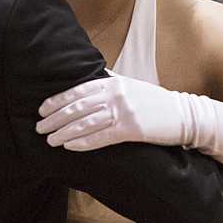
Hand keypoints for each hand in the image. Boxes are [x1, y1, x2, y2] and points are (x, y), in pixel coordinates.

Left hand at [37, 73, 198, 150]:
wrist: (183, 115)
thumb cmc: (156, 102)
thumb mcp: (132, 86)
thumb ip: (111, 81)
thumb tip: (93, 75)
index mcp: (113, 82)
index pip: (78, 91)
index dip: (57, 100)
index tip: (42, 109)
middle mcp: (116, 94)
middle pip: (78, 107)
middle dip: (55, 118)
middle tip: (39, 128)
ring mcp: (124, 111)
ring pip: (86, 122)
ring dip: (65, 132)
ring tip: (50, 140)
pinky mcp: (132, 129)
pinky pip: (102, 137)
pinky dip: (84, 142)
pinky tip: (70, 147)